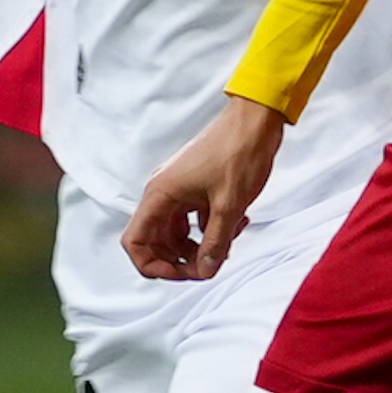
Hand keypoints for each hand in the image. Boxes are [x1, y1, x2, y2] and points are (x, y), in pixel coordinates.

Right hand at [127, 97, 288, 281]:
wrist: (256, 119)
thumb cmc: (239, 152)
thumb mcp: (229, 206)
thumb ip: (216, 243)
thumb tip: (205, 271)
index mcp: (160, 194)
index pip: (135, 243)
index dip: (153, 266)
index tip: (182, 273)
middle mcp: (163, 192)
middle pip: (156, 242)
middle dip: (182, 260)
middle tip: (210, 265)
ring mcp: (179, 189)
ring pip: (177, 233)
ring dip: (200, 246)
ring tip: (229, 243)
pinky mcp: (195, 188)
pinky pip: (194, 220)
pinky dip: (211, 229)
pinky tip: (237, 224)